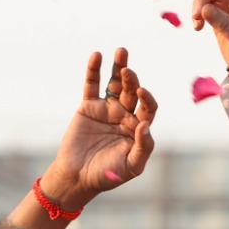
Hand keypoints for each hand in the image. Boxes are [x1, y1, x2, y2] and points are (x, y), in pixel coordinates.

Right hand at [38, 48, 156, 210]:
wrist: (79, 177)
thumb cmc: (109, 175)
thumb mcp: (132, 166)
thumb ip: (143, 147)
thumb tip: (146, 125)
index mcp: (139, 128)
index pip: (149, 108)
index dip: (148, 99)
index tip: (142, 93)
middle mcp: (125, 115)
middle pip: (132, 92)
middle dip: (132, 80)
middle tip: (128, 71)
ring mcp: (107, 109)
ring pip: (114, 84)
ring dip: (118, 68)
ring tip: (121, 51)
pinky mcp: (88, 107)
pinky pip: (92, 86)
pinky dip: (94, 71)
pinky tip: (97, 56)